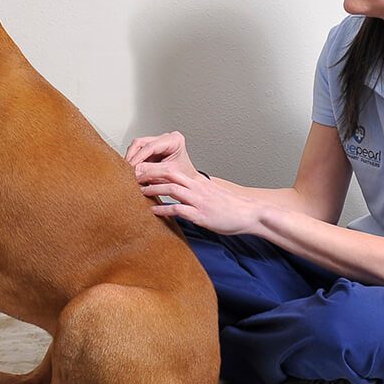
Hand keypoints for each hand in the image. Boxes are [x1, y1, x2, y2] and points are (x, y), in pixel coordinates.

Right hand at [125, 131, 198, 183]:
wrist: (187, 185)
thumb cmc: (184, 179)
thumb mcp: (168, 174)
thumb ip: (151, 171)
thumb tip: (135, 170)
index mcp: (174, 140)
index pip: (150, 146)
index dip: (138, 157)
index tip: (131, 168)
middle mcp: (165, 139)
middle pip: (141, 143)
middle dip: (132, 157)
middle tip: (127, 170)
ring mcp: (157, 144)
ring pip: (136, 147)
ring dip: (131, 159)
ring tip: (129, 171)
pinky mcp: (151, 150)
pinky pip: (137, 153)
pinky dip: (134, 162)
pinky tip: (132, 170)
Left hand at [137, 164, 260, 235]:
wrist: (249, 214)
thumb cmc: (230, 206)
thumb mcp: (212, 193)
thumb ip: (196, 190)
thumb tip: (182, 193)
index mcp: (198, 182)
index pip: (173, 170)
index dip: (155, 168)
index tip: (141, 170)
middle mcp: (197, 188)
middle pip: (169, 174)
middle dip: (150, 174)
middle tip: (134, 177)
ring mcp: (198, 200)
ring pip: (171, 189)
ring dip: (154, 189)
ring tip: (139, 192)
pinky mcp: (200, 215)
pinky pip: (179, 209)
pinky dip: (164, 209)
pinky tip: (154, 211)